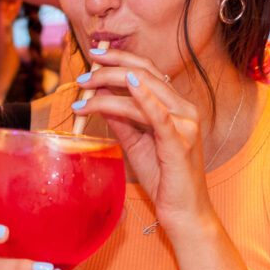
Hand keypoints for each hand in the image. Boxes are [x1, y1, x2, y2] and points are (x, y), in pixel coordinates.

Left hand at [72, 48, 216, 237]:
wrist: (184, 213)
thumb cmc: (163, 180)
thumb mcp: (136, 144)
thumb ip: (121, 120)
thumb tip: (99, 97)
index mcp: (177, 107)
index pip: (148, 72)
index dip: (121, 59)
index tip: (95, 55)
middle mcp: (185, 110)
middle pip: (145, 75)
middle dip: (110, 68)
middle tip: (83, 72)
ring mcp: (185, 124)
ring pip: (145, 90)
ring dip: (110, 85)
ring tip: (85, 88)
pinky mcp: (180, 141)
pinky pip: (158, 114)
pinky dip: (142, 97)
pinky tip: (126, 85)